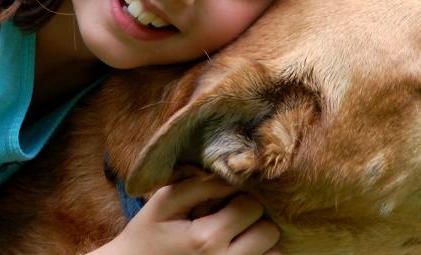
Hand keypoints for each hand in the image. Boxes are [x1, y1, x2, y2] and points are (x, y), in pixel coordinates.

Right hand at [107, 176, 279, 254]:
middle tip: (233, 219)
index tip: (225, 201)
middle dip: (254, 220)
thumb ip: (201, 185)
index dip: (241, 197)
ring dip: (259, 242)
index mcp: (207, 239)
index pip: (252, 206)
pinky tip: (238, 248)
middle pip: (269, 232)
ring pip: (274, 254)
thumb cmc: (146, 235)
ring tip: (237, 237)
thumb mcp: (165, 202)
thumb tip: (234, 173)